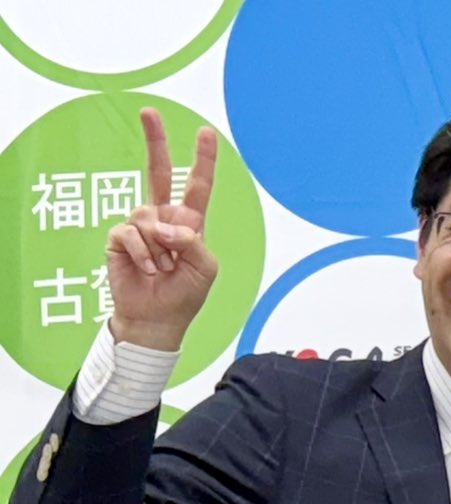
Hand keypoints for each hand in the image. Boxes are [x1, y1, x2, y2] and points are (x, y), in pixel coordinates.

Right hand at [105, 108, 219, 351]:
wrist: (157, 319)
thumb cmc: (185, 294)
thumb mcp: (205, 267)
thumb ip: (193, 241)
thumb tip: (169, 224)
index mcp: (189, 222)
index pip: (196, 185)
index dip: (202, 160)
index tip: (206, 133)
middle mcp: (163, 218)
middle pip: (157, 173)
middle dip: (155, 141)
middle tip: (148, 111)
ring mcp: (139, 226)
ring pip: (149, 216)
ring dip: (160, 246)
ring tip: (163, 268)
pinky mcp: (119, 237)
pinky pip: (132, 233)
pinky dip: (143, 254)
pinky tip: (148, 269)